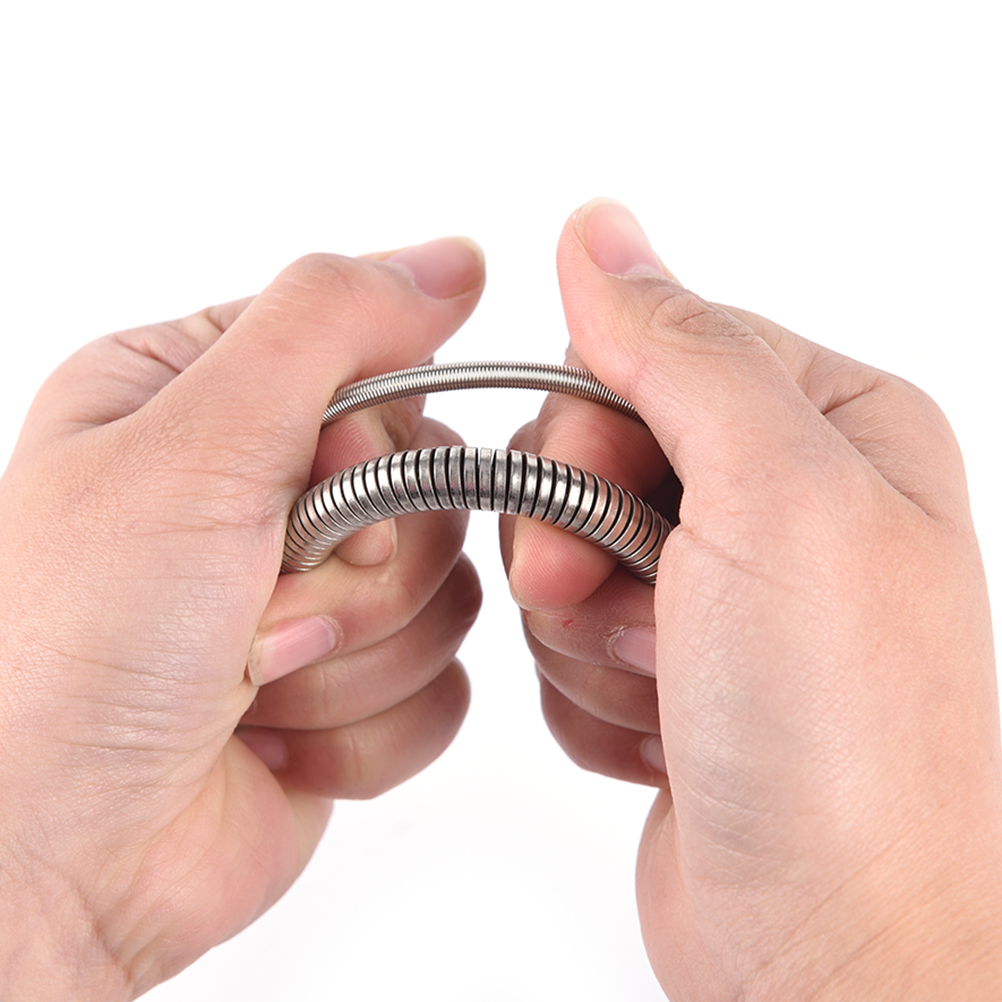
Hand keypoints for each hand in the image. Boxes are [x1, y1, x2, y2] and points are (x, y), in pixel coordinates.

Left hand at [0, 240, 483, 999]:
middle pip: (435, 488)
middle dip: (364, 567)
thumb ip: (330, 324)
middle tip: (262, 604)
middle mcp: (265, 496)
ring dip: (357, 657)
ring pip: (451, 596)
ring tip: (252, 681)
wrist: (42, 863)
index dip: (376, 438)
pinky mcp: (353, 690)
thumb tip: (454, 261)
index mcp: (208, 403)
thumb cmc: (66, 652)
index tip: (313, 487)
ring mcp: (316, 599)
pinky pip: (445, 690)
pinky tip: (276, 740)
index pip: (382, 367)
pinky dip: (365, 730)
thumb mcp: (191, 442)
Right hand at [504, 200, 1001, 999]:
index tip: (594, 509)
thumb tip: (601, 232)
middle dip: (578, 537)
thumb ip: (678, 349)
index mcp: (832, 428)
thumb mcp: (773, 499)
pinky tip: (659, 736)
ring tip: (663, 687)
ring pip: (564, 546)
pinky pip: (565, 636)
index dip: (589, 423)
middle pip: (593, 448)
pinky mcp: (669, 668)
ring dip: (584, 628)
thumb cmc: (840, 742)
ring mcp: (722, 590)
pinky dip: (587, 690)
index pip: (651, 351)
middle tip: (628, 609)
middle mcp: (782, 503)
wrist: (831, 947)